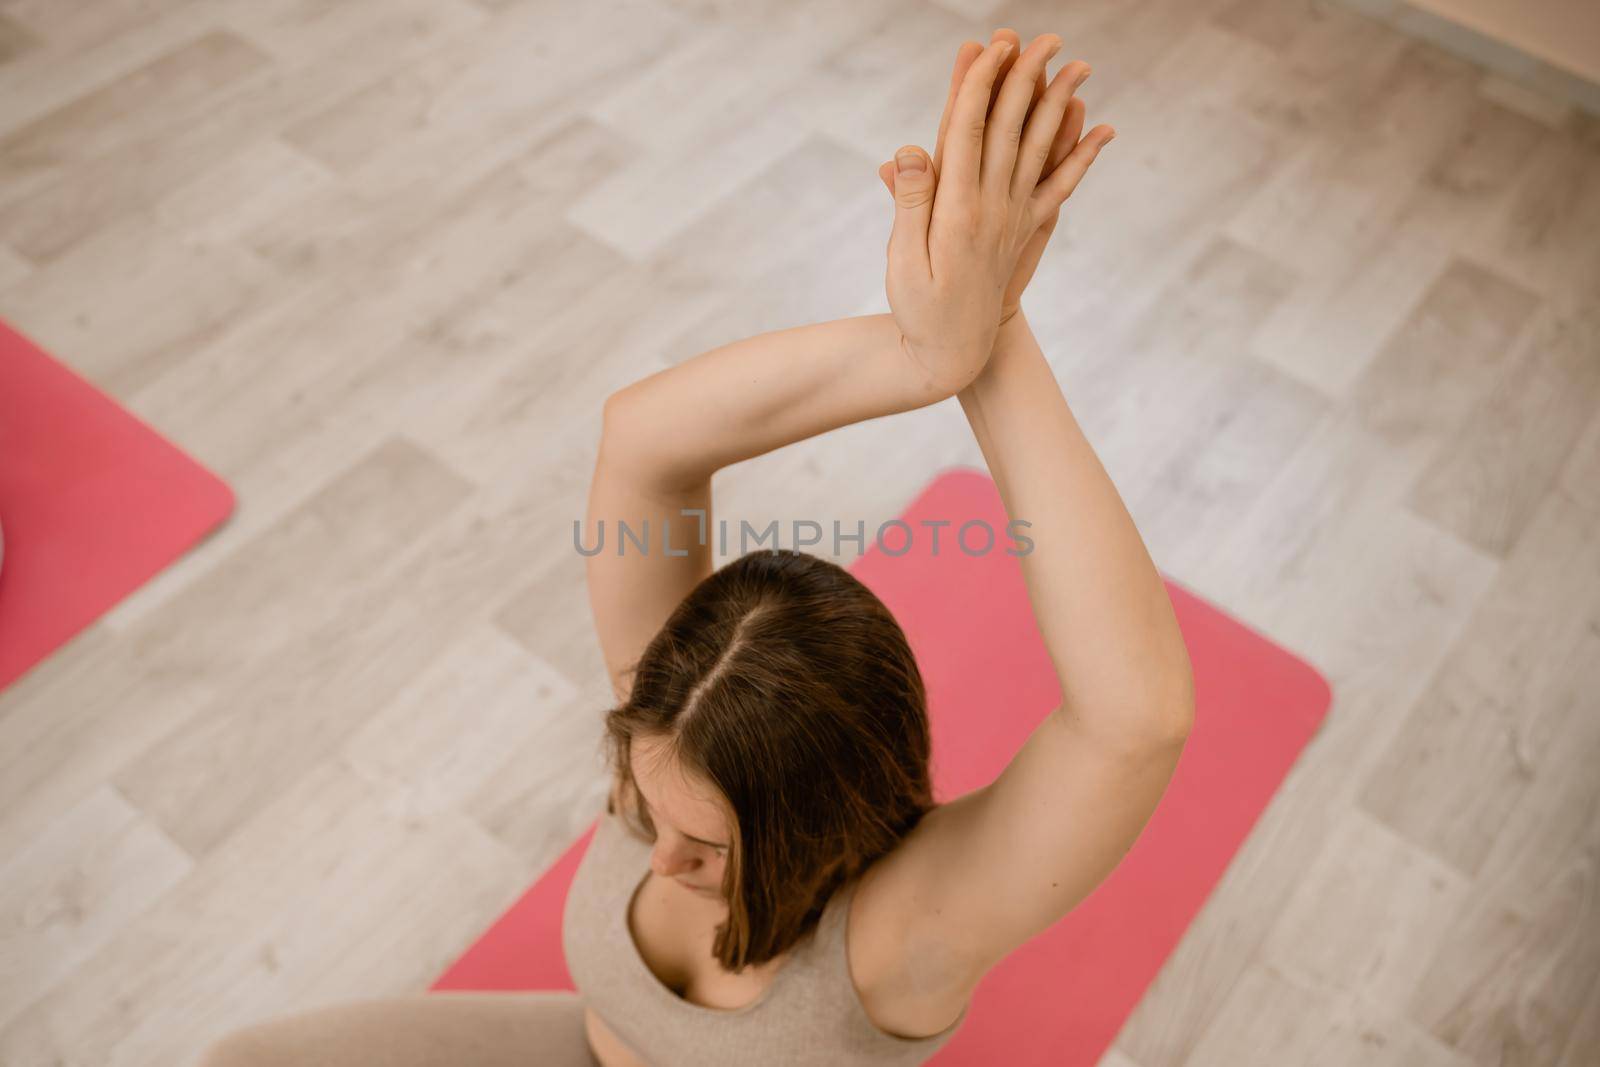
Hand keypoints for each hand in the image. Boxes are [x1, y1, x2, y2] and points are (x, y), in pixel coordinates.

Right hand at [882, 32, 1113, 390]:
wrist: (953, 355)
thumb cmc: (917, 307)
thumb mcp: (901, 258)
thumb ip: (910, 202)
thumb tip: (910, 149)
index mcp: (956, 210)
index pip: (968, 131)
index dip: (981, 83)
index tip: (993, 46)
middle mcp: (994, 208)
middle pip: (1010, 129)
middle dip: (1024, 77)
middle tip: (1040, 36)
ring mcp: (1015, 218)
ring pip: (1040, 148)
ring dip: (1060, 103)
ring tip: (1078, 63)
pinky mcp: (1026, 231)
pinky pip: (1060, 186)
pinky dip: (1081, 155)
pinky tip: (1101, 127)